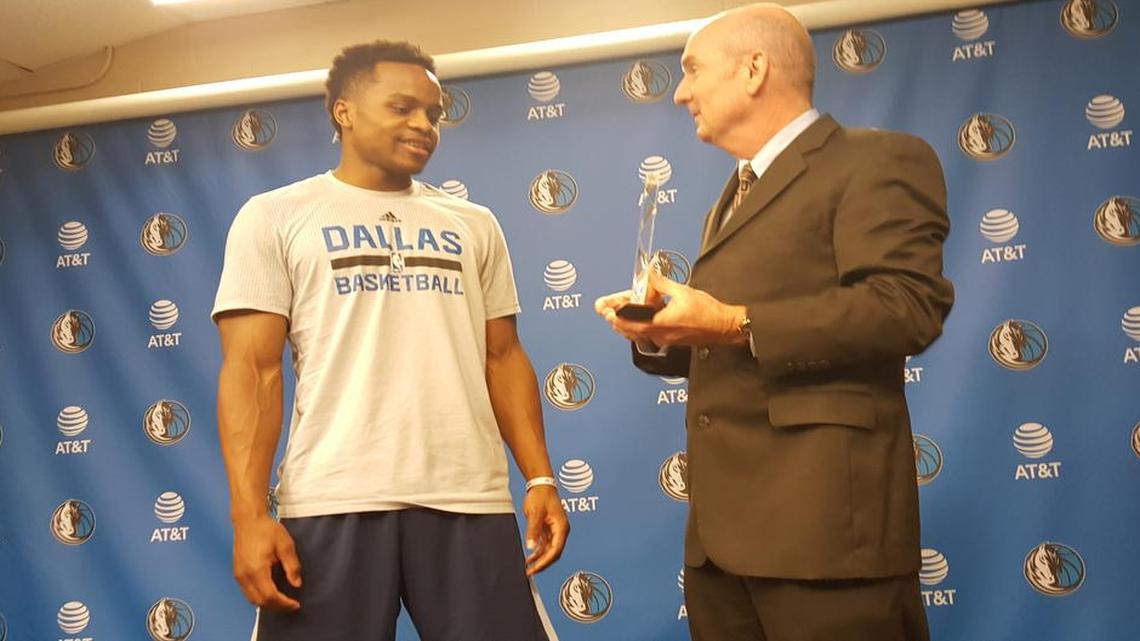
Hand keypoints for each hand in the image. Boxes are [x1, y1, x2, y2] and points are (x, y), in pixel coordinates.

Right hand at [232, 515, 302, 610]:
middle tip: (291, 605)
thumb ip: (292, 566)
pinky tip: (270, 594)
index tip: (295, 604)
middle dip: (277, 607)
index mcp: (257, 569)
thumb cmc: (266, 530)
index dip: (284, 604)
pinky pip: (248, 592)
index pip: (270, 596)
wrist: (248, 520)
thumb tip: (296, 584)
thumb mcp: (286, 545)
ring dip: (268, 604)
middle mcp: (245, 576)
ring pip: (252, 599)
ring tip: (282, 602)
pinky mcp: (237, 573)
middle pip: (260, 602)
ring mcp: (239, 575)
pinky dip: (259, 598)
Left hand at [522, 486, 568, 575]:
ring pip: (549, 550)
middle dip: (543, 563)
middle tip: (531, 572)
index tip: (536, 569)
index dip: (545, 561)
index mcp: (561, 527)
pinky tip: (530, 557)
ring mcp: (555, 530)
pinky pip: (545, 544)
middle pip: (554, 553)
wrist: (541, 485)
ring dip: (540, 559)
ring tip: (529, 567)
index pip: (556, 550)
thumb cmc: (541, 495)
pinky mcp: (549, 529)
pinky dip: (538, 551)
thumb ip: (534, 530)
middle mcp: (560, 531)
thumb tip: (531, 546)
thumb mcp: (535, 513)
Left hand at [597, 268, 745, 346]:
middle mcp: (659, 334)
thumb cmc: (707, 313)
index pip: (629, 321)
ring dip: (625, 323)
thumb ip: (662, 283)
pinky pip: (647, 334)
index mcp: (660, 323)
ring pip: (636, 333)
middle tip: (603, 309)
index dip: (615, 314)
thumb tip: (649, 275)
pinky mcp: (669, 340)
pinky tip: (637, 317)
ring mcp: (663, 339)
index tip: (605, 307)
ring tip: (615, 313)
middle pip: (628, 329)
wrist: (723, 327)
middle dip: (614, 318)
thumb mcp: (682, 291)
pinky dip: (637, 325)